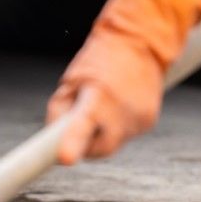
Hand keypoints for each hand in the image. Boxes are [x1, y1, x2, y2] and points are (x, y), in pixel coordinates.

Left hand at [46, 0, 200, 164]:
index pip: (83, 123)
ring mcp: (139, 118)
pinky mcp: (149, 122)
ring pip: (112, 144)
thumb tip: (52, 143)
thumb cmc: (99, 61)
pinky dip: (115, 128)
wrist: (141, 42)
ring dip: (101, 134)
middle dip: (85, 144)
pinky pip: (124, 136)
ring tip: (103, 105)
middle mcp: (122, 110)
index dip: (73, 142)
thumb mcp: (70, 81)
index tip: (65, 159)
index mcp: (98, 95)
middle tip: (81, 121)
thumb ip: (59, 112)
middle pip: (98, 149)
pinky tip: (117, 107)